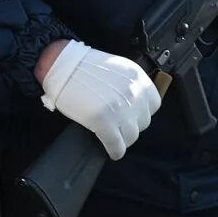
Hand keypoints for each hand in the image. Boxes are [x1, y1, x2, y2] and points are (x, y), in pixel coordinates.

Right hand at [38, 40, 160, 160]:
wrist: (63, 66)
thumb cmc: (86, 66)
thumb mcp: (117, 69)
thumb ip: (129, 85)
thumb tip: (135, 104)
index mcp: (137, 78)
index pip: (154, 105)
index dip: (142, 112)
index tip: (133, 115)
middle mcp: (133, 93)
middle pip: (143, 122)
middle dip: (132, 125)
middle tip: (119, 125)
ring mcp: (120, 109)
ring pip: (132, 136)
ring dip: (123, 139)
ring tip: (114, 137)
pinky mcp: (104, 122)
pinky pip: (117, 145)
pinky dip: (115, 150)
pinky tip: (111, 150)